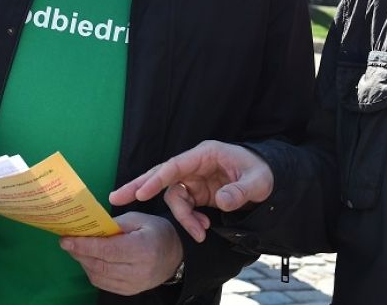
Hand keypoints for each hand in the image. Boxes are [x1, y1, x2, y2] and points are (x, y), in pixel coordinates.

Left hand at [60, 212, 182, 295]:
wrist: (175, 255)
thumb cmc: (156, 231)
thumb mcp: (138, 219)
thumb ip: (114, 224)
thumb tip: (90, 228)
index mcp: (143, 249)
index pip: (108, 250)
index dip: (85, 246)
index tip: (66, 239)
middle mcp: (138, 271)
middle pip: (100, 265)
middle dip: (80, 253)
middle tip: (67, 241)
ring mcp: (133, 285)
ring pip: (98, 276)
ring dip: (83, 262)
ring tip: (76, 248)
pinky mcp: (129, 291)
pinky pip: (103, 283)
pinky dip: (92, 271)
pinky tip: (89, 259)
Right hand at [109, 140, 273, 242]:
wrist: (269, 178)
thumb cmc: (262, 172)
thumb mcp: (258, 181)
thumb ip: (239, 191)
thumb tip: (220, 202)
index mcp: (205, 154)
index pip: (173, 166)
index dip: (156, 179)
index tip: (141, 193)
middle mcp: (194, 165)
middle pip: (160, 174)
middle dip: (138, 186)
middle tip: (116, 197)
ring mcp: (194, 179)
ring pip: (173, 197)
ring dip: (183, 218)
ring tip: (200, 233)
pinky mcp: (197, 193)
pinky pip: (184, 207)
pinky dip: (190, 220)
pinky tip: (202, 229)